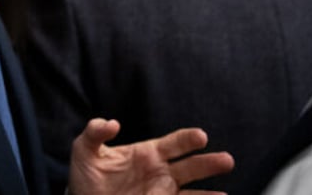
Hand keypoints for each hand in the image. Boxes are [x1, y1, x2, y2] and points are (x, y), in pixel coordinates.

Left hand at [68, 118, 233, 194]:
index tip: (201, 137)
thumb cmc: (86, 174)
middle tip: (226, 160)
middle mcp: (160, 173)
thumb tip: (112, 123)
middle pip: (189, 167)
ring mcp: (161, 193)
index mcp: (148, 153)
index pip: (173, 143)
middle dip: (208, 164)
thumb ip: (95, 132)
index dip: (187, 140)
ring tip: (225, 194)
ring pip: (191, 193)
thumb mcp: (84, 149)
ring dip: (208, 194)